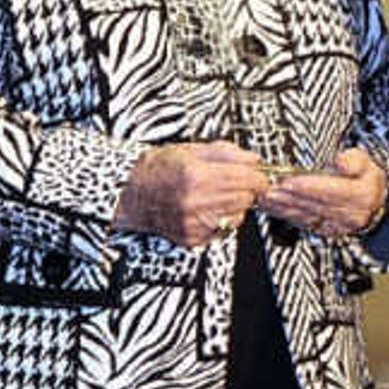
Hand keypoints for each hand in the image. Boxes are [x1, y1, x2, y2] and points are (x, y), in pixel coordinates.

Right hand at [116, 141, 277, 245]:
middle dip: (246, 189)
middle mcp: (195, 201)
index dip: (258, 176)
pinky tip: (207, 209)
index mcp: (196, 175)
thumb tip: (254, 160)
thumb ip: (226, 153)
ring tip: (217, 195)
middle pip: (246, 198)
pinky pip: (224, 230)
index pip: (248, 179)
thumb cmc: (157, 170)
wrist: (130, 197)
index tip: (257, 175)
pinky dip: (222, 219)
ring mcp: (193, 222)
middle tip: (236, 183)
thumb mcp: (189, 150)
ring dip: (235, 205)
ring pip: (239, 215)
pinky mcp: (192, 238)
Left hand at [259, 147, 388, 237]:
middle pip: (317, 205)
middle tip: (272, 188)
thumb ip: (353, 160)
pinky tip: (273, 206)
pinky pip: (303, 222)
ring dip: (285, 207)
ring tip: (268, 196)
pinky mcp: (326, 231)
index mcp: (363, 195)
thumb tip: (342, 162)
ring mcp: (338, 226)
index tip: (290, 180)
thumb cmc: (363, 176)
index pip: (333, 191)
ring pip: (307, 215)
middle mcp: (352, 215)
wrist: (370, 198)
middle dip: (292, 197)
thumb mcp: (364, 160)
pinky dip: (285, 214)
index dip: (310, 186)